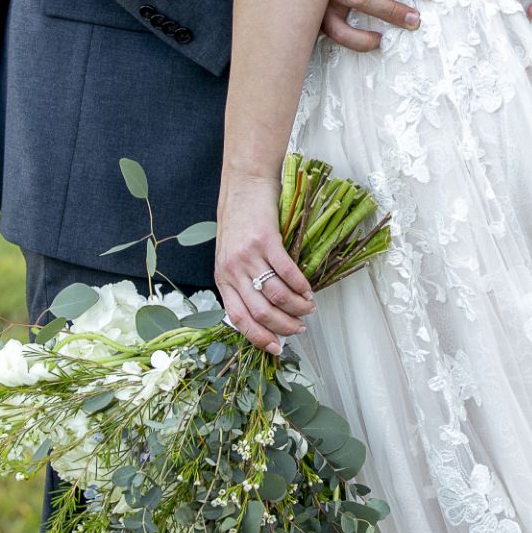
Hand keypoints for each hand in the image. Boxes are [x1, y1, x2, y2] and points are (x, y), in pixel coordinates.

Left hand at [216, 171, 315, 352]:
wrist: (244, 184)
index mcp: (222, 278)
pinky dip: (301, 285)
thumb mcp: (231, 255)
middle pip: (260, 311)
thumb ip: (242, 281)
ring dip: (296, 307)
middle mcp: (232, 270)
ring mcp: (249, 255)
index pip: (239, 318)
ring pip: (276, 294)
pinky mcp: (266, 240)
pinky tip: (309, 290)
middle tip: (300, 328)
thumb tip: (265, 311)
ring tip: (308, 308)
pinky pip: (286, 271)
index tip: (277, 348)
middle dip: (283, 326)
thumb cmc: (240, 220)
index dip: (259, 338)